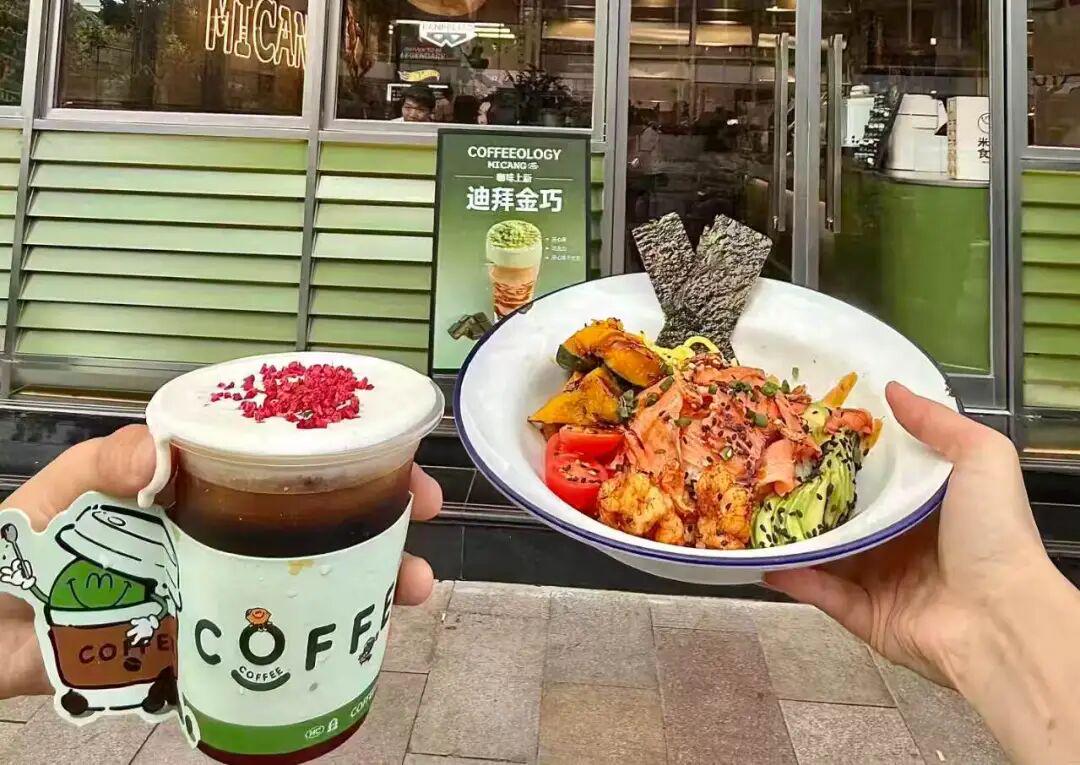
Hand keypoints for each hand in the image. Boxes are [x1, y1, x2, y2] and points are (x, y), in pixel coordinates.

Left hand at [0, 425, 443, 698]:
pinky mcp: (216, 647)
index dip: (349, 453)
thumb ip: (108, 464)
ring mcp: (229, 592)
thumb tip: (161, 460)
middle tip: (422, 522)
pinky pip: (279, 647)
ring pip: (315, 583)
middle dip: (383, 518)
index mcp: (206, 487)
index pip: (291, 460)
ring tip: (410, 592)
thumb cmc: (28, 545)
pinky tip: (356, 647)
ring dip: (372, 583)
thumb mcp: (68, 488)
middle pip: (322, 521)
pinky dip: (322, 648)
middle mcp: (231, 534)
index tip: (392, 454)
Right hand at [765, 382, 1050, 686]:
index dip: (845, 457)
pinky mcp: (864, 616)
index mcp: (927, 509)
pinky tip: (763, 557)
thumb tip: (893, 388)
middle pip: (844, 515)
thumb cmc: (995, 533)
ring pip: (825, 554)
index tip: (809, 431)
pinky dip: (793, 577)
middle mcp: (901, 544)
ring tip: (754, 509)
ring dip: (793, 536)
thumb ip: (938, 422)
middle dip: (809, 496)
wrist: (1001, 616)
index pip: (878, 479)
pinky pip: (820, 592)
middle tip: (769, 469)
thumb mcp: (982, 458)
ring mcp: (880, 581)